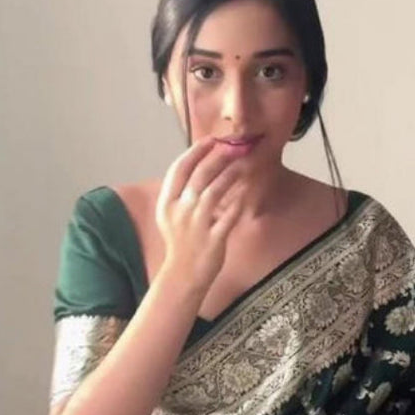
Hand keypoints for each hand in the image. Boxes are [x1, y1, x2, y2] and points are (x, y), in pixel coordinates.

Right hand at [154, 137, 248, 291]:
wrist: (183, 275)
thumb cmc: (180, 243)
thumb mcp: (170, 216)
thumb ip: (181, 193)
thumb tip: (200, 164)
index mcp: (166, 203)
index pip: (179, 169)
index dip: (196, 151)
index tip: (212, 140)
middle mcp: (180, 212)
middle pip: (199, 176)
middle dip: (218, 157)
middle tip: (234, 146)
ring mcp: (196, 226)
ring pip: (215, 192)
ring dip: (231, 174)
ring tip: (243, 163)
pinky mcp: (213, 239)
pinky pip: (230, 215)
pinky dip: (239, 200)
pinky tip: (247, 189)